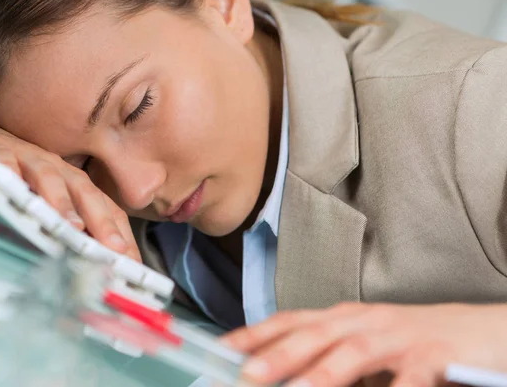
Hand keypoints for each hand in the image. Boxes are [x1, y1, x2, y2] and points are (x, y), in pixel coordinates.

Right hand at [0, 116, 140, 261]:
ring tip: (74, 228)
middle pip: (86, 194)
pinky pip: (4, 165)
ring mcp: (28, 160)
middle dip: (104, 223)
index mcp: (76, 186)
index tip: (133, 267)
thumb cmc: (20, 176)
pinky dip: (12, 177)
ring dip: (63, 202)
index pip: (108, 211)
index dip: (123, 237)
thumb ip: (70, 230)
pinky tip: (16, 194)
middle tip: (116, 251)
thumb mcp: (48, 202)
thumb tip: (91, 269)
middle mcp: (59, 172)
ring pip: (50, 178)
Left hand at [222, 302, 506, 386]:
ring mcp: (397, 336)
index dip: (253, 336)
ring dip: (323, 373)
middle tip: (246, 374)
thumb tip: (286, 380)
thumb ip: (327, 361)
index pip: (288, 322)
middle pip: (314, 335)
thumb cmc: (409, 343)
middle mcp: (363, 321)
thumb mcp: (363, 349)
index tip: (221, 352)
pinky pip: (410, 378)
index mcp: (341, 319)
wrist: (476, 331)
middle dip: (277, 354)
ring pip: (353, 351)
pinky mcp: (434, 355)